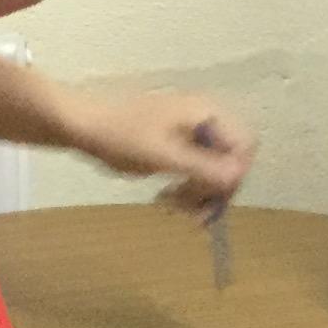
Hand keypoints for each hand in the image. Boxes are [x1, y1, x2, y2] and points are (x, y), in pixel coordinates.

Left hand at [66, 89, 254, 213]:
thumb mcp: (164, 156)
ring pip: (213, 168)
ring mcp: (190, 130)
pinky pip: (195, 168)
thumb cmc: (122, 136)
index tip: (212, 198)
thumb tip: (238, 178)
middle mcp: (204, 118)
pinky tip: (167, 198)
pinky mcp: (176, 142)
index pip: (244, 145)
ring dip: (199, 193)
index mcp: (207, 113)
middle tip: (192, 214)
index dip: (234, 175)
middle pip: (231, 160)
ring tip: (173, 207)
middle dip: (214, 189)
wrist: (83, 124)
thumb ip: (203, 167)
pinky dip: (186, 187)